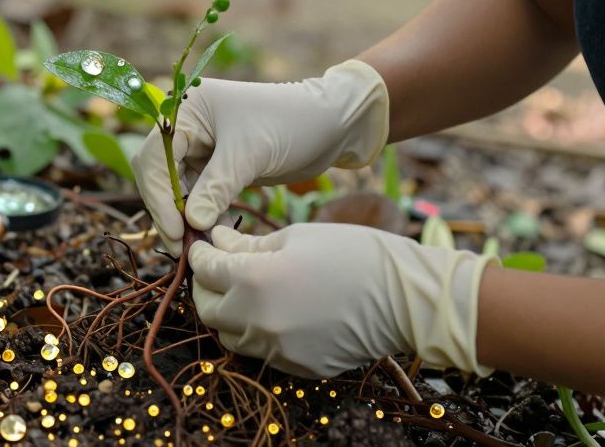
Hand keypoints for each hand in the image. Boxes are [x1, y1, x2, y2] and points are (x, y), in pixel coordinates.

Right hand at [130, 59, 389, 253]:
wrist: (329, 124)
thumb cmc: (291, 124)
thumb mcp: (250, 154)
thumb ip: (216, 187)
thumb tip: (190, 223)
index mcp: (187, 108)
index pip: (155, 156)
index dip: (160, 194)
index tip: (177, 229)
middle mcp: (187, 125)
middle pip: (158, 173)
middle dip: (167, 208)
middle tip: (181, 245)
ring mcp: (199, 146)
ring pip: (174, 187)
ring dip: (182, 215)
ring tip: (195, 245)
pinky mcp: (215, 165)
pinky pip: (195, 193)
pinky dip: (198, 213)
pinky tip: (206, 234)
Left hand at [188, 224, 495, 377]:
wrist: (405, 298)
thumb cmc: (354, 254)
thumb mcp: (296, 238)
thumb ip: (248, 245)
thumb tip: (216, 241)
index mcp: (254, 280)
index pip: (205, 269)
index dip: (200, 253)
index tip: (204, 244)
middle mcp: (258, 321)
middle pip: (208, 309)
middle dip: (207, 286)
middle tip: (219, 267)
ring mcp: (276, 350)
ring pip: (231, 334)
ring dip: (230, 311)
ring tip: (248, 289)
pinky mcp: (295, 367)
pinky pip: (262, 351)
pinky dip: (259, 331)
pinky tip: (278, 310)